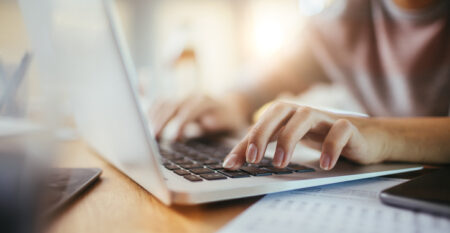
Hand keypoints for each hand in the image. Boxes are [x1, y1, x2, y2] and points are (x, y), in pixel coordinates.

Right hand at [149, 94, 247, 139]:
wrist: (232, 106)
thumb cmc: (232, 122)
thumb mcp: (234, 125)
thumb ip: (221, 124)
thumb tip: (206, 123)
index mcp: (208, 102)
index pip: (191, 109)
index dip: (181, 122)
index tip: (174, 137)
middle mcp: (194, 97)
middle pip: (173, 104)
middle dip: (162, 121)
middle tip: (153, 137)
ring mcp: (183, 98)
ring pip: (164, 103)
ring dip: (153, 117)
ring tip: (147, 134)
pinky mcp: (176, 103)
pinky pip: (159, 103)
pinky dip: (150, 112)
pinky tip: (143, 124)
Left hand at [222, 101, 386, 169]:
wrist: (368, 137)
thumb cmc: (323, 137)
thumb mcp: (292, 141)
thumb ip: (264, 147)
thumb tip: (232, 161)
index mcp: (289, 115)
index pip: (261, 122)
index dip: (245, 141)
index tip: (231, 164)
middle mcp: (305, 112)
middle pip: (279, 110)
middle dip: (262, 133)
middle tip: (253, 159)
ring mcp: (327, 118)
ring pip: (305, 116)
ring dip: (289, 138)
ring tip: (280, 163)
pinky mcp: (351, 127)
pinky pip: (340, 130)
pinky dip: (331, 146)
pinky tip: (324, 164)